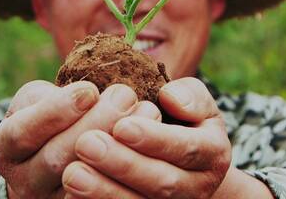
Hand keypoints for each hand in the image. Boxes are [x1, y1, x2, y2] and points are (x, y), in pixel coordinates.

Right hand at [0, 80, 160, 197]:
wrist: (48, 163)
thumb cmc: (47, 119)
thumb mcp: (37, 101)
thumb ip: (53, 96)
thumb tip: (91, 94)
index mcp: (7, 148)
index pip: (24, 132)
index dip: (56, 111)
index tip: (89, 89)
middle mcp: (24, 182)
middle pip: (57, 158)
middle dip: (95, 123)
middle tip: (124, 94)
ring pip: (86, 180)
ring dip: (120, 145)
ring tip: (146, 110)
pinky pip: (107, 195)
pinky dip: (131, 168)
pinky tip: (151, 142)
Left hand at [61, 77, 231, 198]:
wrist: (184, 163)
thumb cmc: (182, 121)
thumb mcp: (195, 104)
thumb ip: (189, 96)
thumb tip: (170, 98)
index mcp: (213, 153)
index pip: (186, 148)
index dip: (154, 139)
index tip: (120, 125)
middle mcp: (198, 187)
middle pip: (163, 183)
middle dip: (123, 165)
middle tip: (86, 144)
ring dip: (105, 192)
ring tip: (73, 173)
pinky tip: (73, 194)